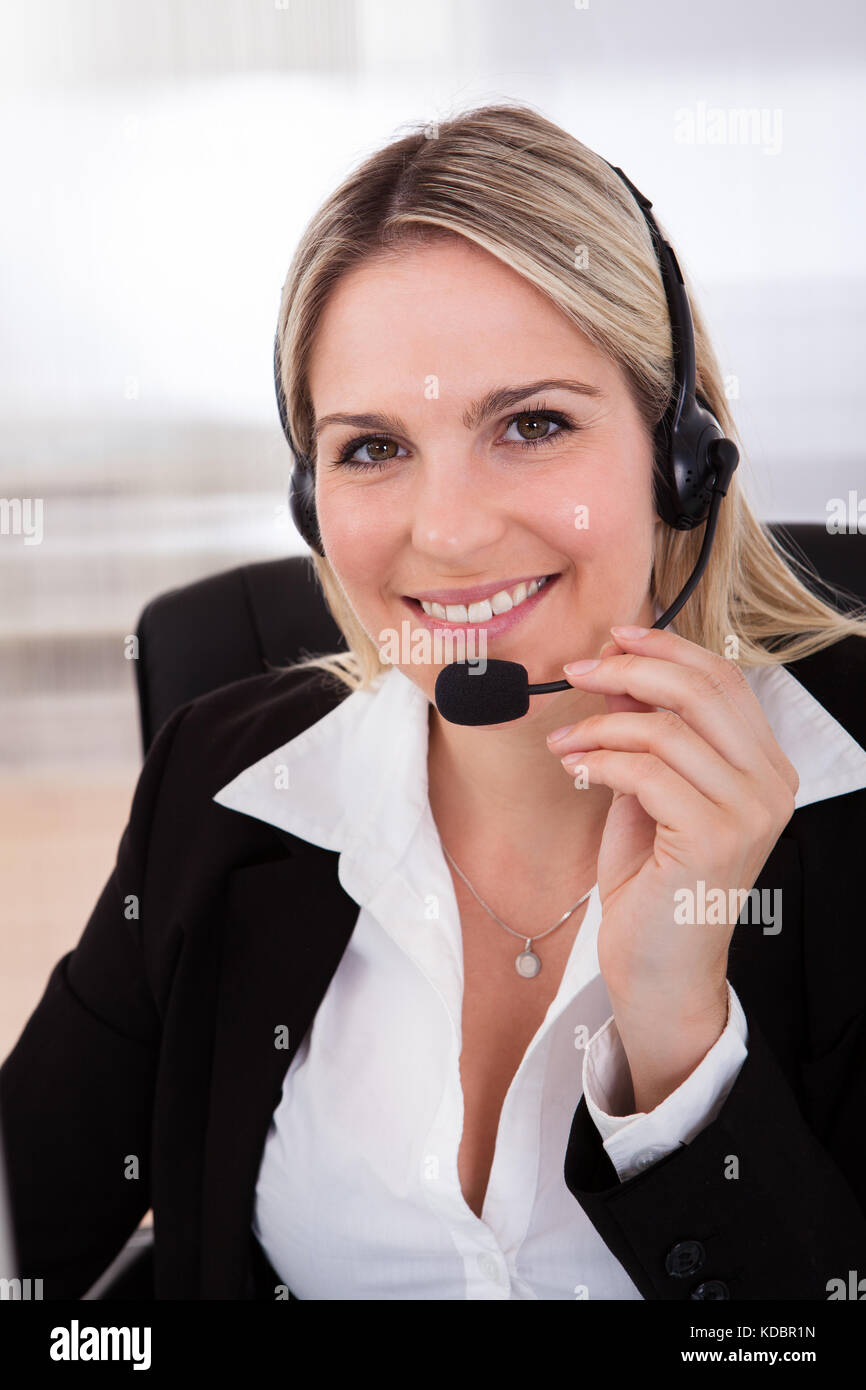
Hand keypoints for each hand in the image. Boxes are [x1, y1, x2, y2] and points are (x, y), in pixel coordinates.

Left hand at [546, 625, 798, 1110]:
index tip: (612, 637)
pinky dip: (600, 760)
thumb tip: (616, 670)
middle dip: (630, 668)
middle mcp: (770, 785)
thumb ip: (645, 736)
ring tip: (564, 742)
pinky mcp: (713, 838)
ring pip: (668, 729)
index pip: (724, 680)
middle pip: (702, 690)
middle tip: (576, 670)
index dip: (666, 649)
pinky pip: (646, 771)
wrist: (659, 972)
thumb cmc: (653, 886)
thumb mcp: (648, 793)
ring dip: (601, 723)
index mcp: (765, 768)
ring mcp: (748, 812)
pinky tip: (575, 769)